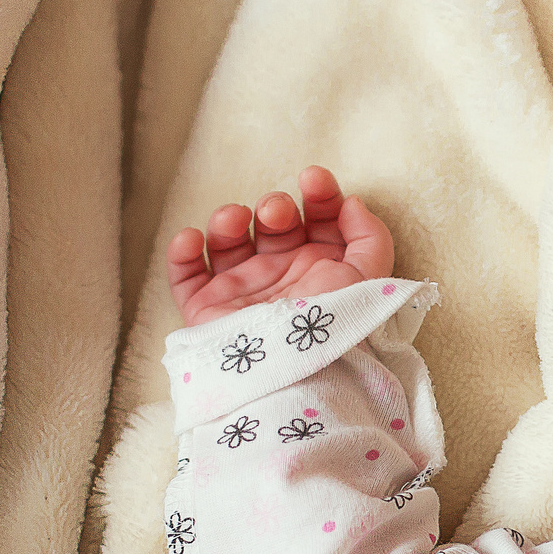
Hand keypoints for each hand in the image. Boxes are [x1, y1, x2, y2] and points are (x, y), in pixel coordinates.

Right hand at [167, 166, 394, 326]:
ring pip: (227, 242)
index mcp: (320, 268)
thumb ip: (371, 236)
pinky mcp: (209, 312)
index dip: (318, 194)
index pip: (317, 220)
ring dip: (226, 220)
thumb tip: (353, 202)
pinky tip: (191, 239)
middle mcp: (282, 277)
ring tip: (233, 220)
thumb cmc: (337, 328)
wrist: (298, 374)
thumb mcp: (370, 279)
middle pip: (272, 226)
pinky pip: (186, 276)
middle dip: (274, 207)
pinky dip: (182, 253)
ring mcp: (243, 293)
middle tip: (276, 213)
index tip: (314, 179)